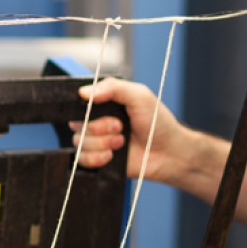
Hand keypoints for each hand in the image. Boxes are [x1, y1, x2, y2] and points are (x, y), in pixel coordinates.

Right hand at [73, 78, 188, 180]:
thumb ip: (113, 88)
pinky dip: (96, 158)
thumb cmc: (158, 122)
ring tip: (122, 142)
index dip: (86, 108)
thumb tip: (84, 92)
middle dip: (99, 127)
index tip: (102, 110)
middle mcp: (97, 121)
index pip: (79, 103)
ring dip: (102, 143)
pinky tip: (112, 156)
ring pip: (79, 142)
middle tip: (120, 127)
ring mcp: (97, 141)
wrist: (169, 152)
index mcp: (103, 103)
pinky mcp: (98, 160)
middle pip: (77, 124)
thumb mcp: (139, 96)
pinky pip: (82, 160)